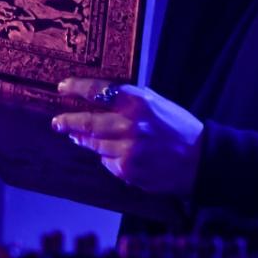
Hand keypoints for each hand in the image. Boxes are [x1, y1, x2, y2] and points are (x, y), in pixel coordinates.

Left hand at [52, 79, 203, 198]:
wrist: (200, 159)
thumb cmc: (179, 128)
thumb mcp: (157, 103)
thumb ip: (130, 100)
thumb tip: (101, 97)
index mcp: (138, 102)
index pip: (98, 90)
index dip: (76, 88)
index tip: (62, 86)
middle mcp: (130, 125)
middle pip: (87, 121)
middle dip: (68, 121)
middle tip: (57, 122)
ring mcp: (127, 149)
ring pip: (94, 144)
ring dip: (84, 140)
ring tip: (78, 136)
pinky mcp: (127, 170)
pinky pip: (107, 162)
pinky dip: (107, 157)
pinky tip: (114, 154)